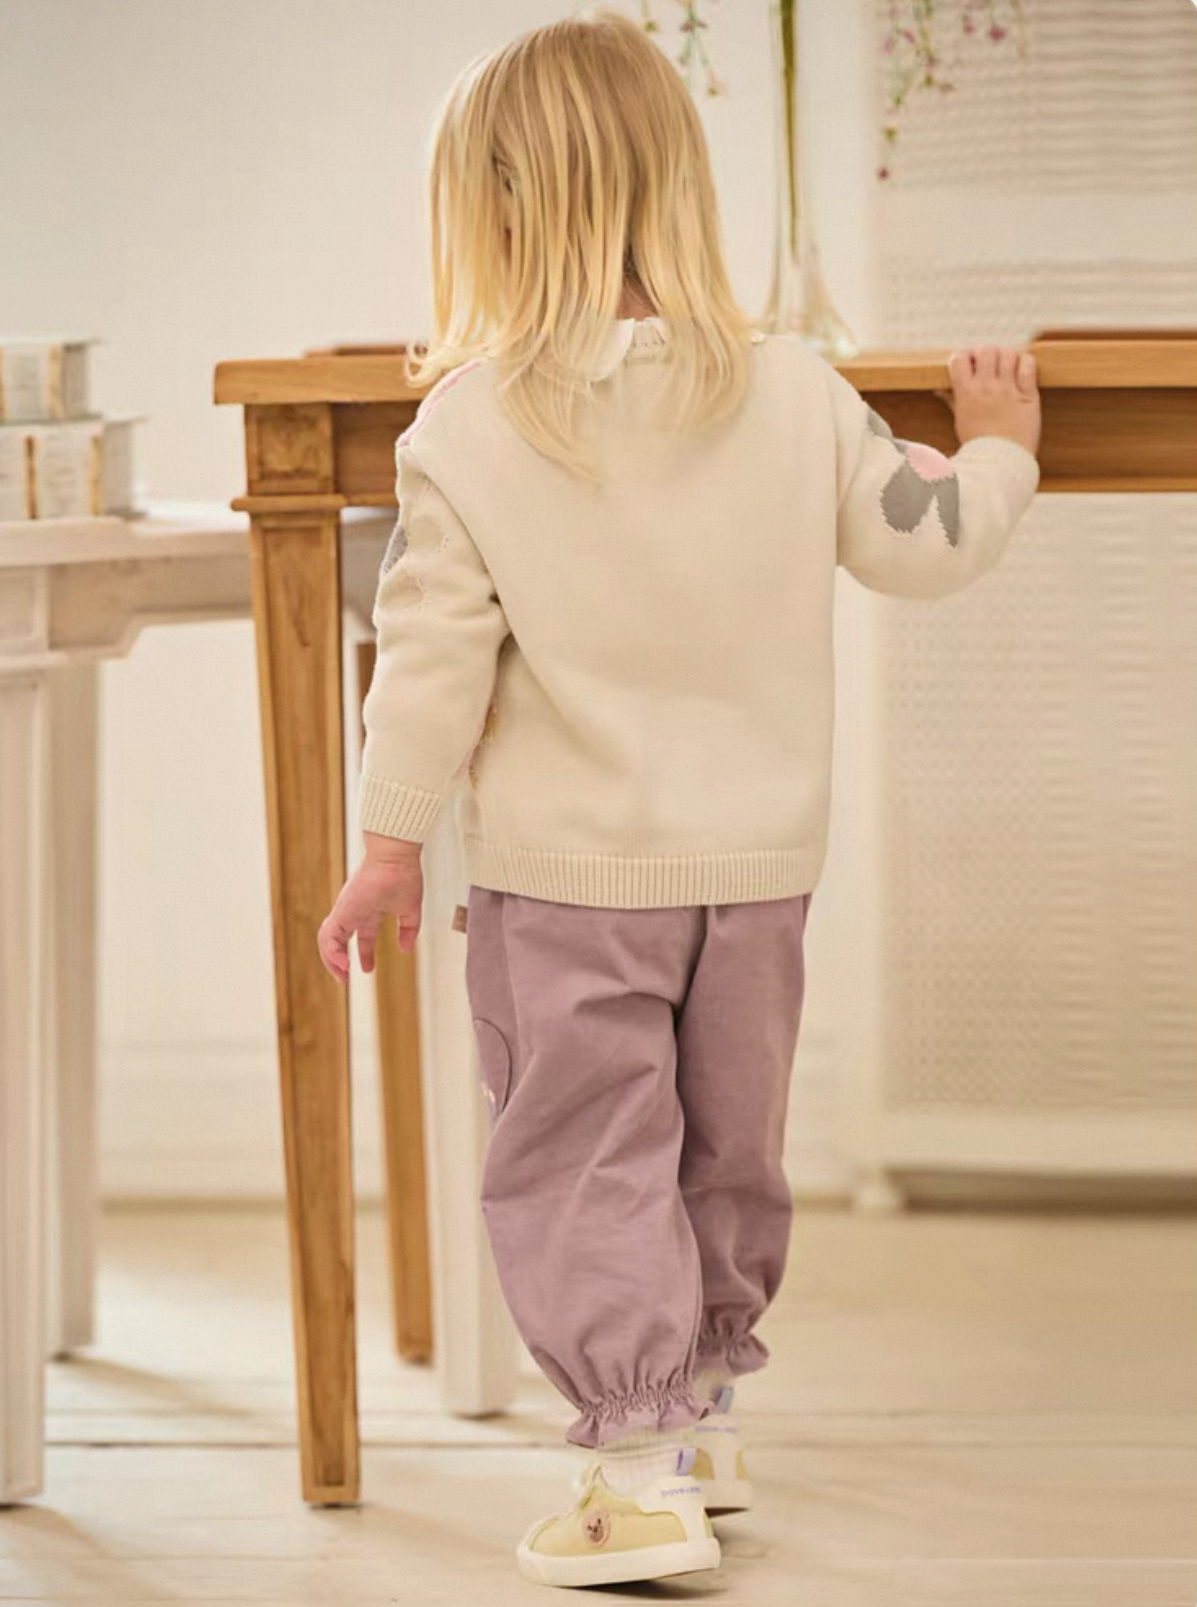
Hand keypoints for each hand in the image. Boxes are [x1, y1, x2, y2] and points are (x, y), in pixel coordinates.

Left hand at [317, 834, 422, 981]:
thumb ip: (408, 930)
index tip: (367, 969)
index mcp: (370, 910)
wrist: (395, 858)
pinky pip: (328, 936)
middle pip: (337, 940)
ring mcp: (345, 911)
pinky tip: (343, 964)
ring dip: (330, 960)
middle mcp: (354, 911)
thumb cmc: (404, 876)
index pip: (361, 936)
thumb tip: (406, 949)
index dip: (363, 954)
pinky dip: (331, 953)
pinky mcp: (341, 911)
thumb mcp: (410, 910)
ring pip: (327, 940)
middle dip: (339, 960)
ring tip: (341, 976)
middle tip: (344, 978)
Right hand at [936, 344, 1040, 457]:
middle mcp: (986, 387)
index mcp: (966, 393)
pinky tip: (1022, 372)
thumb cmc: (979, 446)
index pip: (959, 357)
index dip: (964, 356)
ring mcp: (1008, 389)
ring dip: (1006, 357)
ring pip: (1008, 353)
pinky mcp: (1029, 395)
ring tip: (1007, 368)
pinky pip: (1028, 364)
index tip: (969, 365)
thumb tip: (940, 388)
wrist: (1001, 464)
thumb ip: (953, 400)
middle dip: (986, 353)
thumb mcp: (960, 421)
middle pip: (985, 349)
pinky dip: (1025, 363)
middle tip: (989, 364)